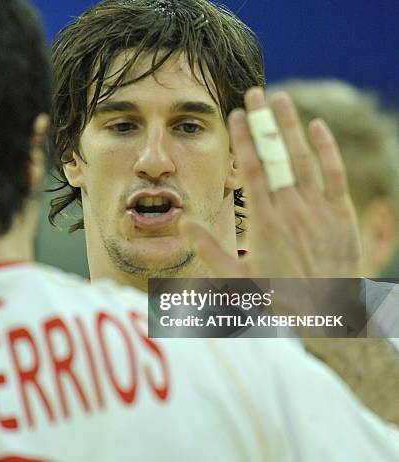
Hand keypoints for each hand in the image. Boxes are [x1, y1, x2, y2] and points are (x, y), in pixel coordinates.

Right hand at [186, 87, 362, 277]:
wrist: (326, 313)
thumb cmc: (277, 295)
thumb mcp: (236, 278)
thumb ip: (209, 248)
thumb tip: (184, 223)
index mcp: (265, 220)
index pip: (251, 168)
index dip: (242, 138)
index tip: (235, 115)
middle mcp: (291, 208)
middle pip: (275, 155)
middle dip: (264, 121)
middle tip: (255, 93)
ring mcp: (318, 208)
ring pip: (303, 158)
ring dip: (290, 126)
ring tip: (280, 100)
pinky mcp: (341, 213)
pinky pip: (334, 173)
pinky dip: (326, 149)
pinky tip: (316, 127)